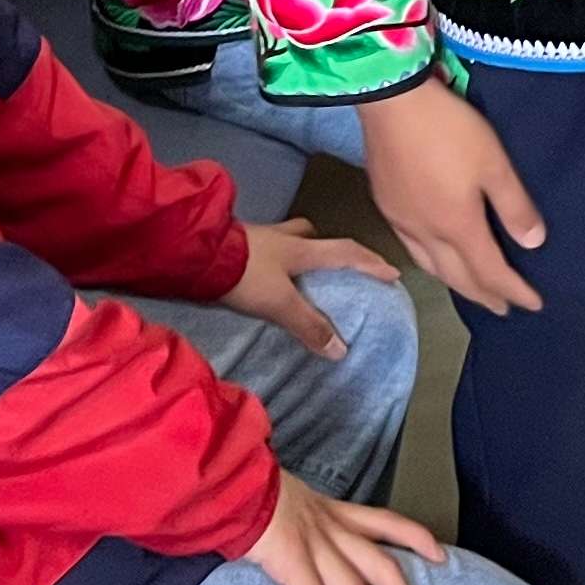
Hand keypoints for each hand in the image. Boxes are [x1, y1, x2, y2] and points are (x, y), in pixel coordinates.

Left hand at [222, 215, 400, 358]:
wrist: (193, 254)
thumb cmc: (243, 273)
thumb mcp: (279, 302)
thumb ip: (308, 324)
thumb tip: (341, 349)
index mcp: (301, 248)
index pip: (345, 252)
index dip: (370, 263)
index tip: (391, 272)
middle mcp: (282, 238)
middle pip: (314, 235)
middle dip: (329, 247)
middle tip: (336, 262)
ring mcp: (257, 238)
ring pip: (287, 237)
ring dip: (298, 248)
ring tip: (297, 269)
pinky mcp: (235, 245)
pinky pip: (264, 248)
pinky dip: (272, 258)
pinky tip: (263, 274)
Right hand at [243, 476, 446, 584]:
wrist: (224, 473)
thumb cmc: (241, 489)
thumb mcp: (279, 500)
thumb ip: (289, 522)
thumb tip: (277, 542)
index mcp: (330, 512)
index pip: (385, 521)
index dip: (415, 537)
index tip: (439, 555)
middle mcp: (330, 527)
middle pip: (384, 570)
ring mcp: (314, 544)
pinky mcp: (291, 558)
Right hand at [357, 78, 546, 315]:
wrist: (391, 101)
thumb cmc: (449, 129)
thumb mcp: (494, 163)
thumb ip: (513, 206)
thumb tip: (533, 244)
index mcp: (456, 226)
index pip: (490, 272)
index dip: (514, 291)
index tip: (534, 304)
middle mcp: (426, 233)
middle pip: (457, 277)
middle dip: (483, 295)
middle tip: (503, 309)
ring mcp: (401, 220)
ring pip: (430, 266)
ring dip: (455, 283)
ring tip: (471, 289)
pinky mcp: (385, 203)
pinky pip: (411, 248)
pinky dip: (430, 262)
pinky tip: (432, 252)